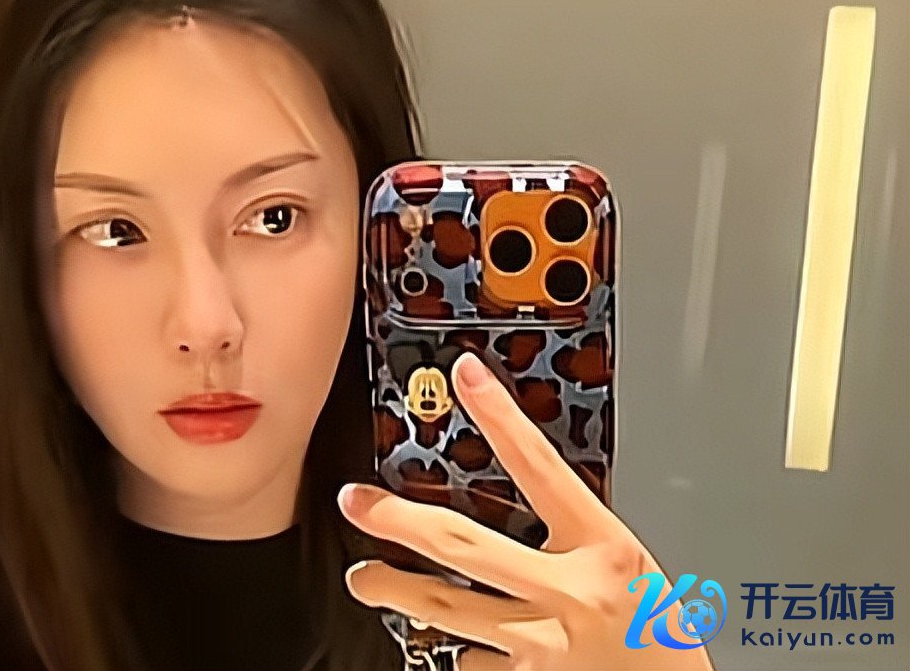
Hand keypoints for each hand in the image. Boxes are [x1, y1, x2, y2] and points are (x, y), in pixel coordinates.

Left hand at [338, 352, 714, 670]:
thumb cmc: (663, 638)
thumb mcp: (631, 567)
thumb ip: (576, 536)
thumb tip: (527, 500)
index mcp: (605, 550)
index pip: (542, 467)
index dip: (500, 417)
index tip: (464, 376)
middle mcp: (570, 595)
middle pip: (464, 547)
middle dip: (398, 521)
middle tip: (356, 502)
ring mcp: (543, 648)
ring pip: (447, 610)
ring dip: (395, 590)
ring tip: (363, 578)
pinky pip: (473, 663)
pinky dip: (459, 651)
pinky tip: (447, 643)